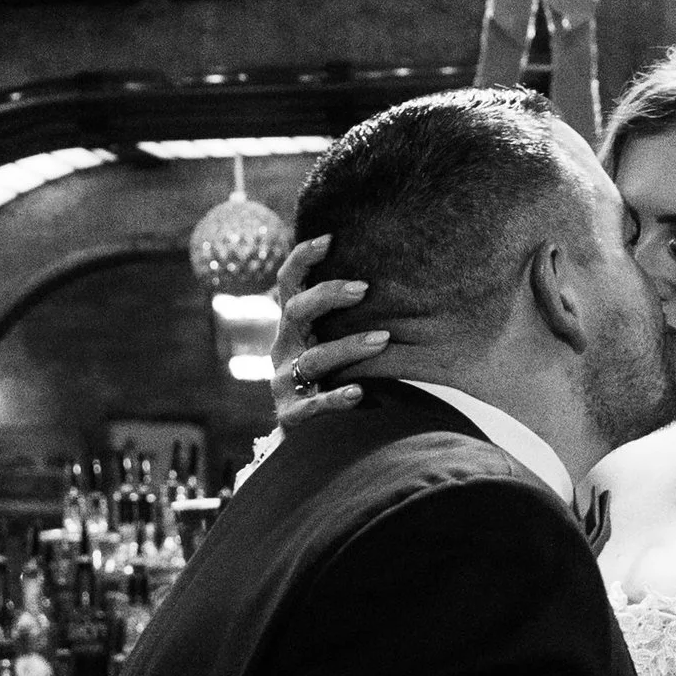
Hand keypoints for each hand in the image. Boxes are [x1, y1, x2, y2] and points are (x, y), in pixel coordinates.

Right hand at [269, 235, 388, 421]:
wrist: (306, 436)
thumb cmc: (331, 378)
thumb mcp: (331, 341)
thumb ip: (345, 317)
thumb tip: (391, 278)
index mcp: (292, 326)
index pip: (289, 284)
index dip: (303, 259)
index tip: (329, 239)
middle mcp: (283, 348)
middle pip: (296, 312)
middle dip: (328, 296)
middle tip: (363, 289)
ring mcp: (284, 381)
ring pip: (313, 358)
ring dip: (348, 347)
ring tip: (382, 340)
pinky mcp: (291, 414)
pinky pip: (312, 404)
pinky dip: (335, 398)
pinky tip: (359, 393)